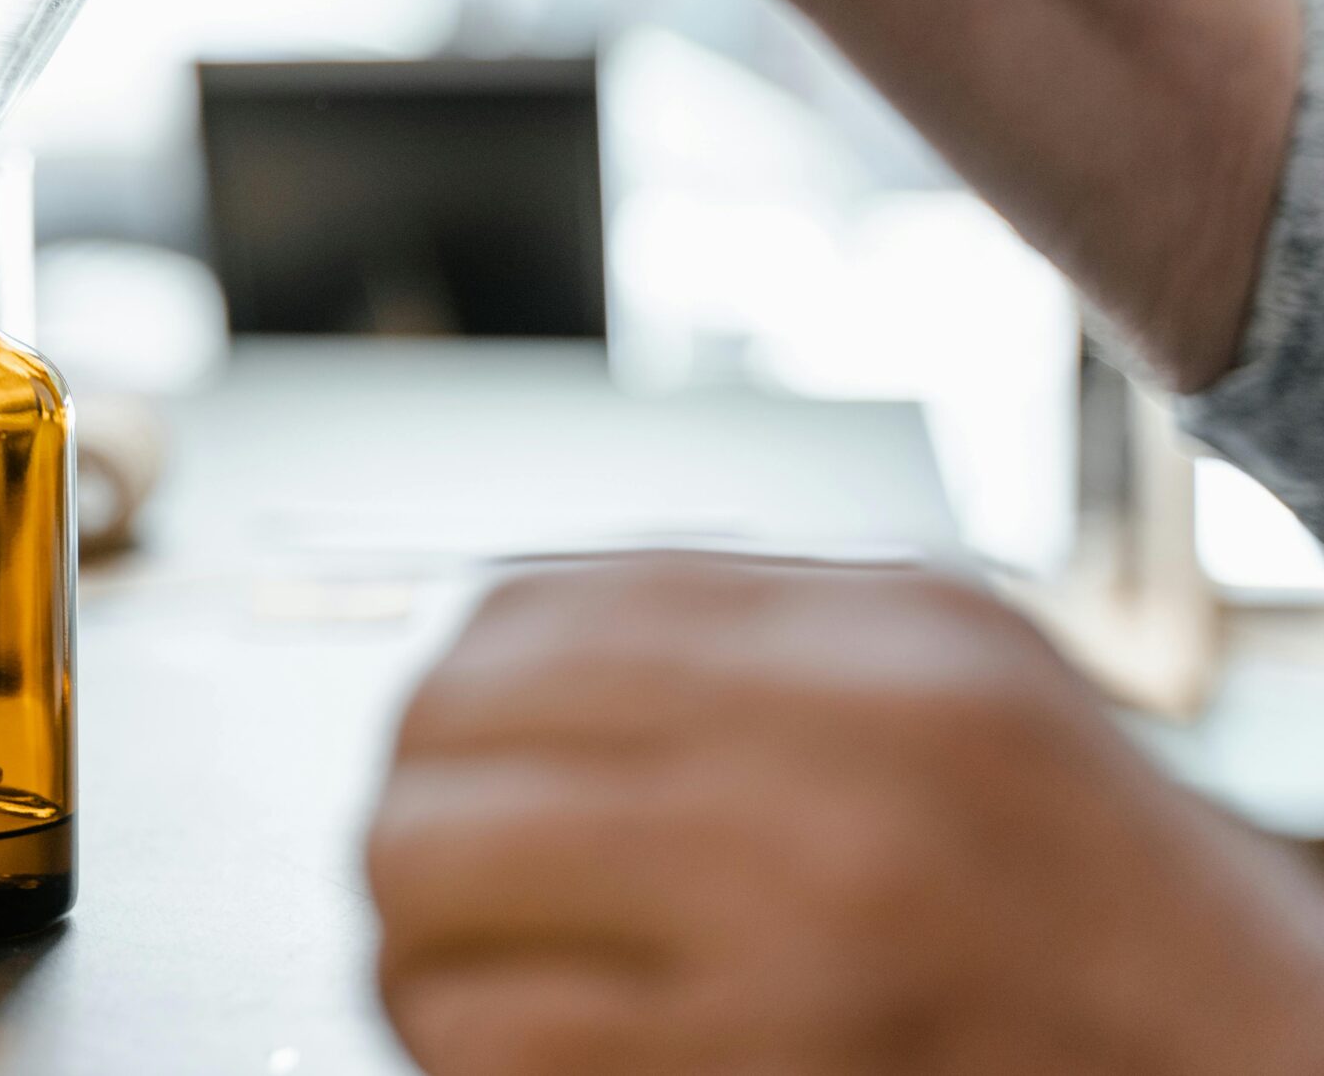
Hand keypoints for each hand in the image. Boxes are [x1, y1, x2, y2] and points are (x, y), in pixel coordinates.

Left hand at [370, 556, 1323, 1073]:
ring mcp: (787, 927)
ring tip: (449, 965)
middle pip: (446, 737)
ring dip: (408, 939)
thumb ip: (751, 621)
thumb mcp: (956, 666)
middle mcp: (821, 761)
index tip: (448, 736)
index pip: (525, 611)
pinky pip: (494, 1044)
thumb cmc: (1099, 885)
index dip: (450, 680)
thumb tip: (513, 629)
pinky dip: (461, 1049)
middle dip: (404, 808)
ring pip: (429, 890)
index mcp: (868, 637)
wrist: (1254, 1063)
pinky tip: (505, 1049)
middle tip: (425, 864)